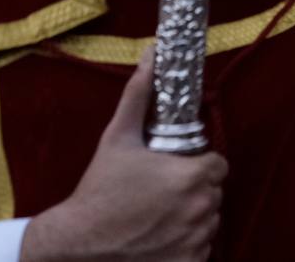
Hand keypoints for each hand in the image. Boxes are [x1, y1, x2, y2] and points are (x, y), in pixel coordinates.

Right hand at [20, 48, 228, 261]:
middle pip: (214, 193)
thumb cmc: (98, 189)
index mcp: (191, 176)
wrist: (76, 242)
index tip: (178, 169)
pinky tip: (161, 240)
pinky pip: (200, 251)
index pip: (218, 165)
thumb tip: (152, 53)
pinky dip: (187, 246)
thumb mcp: (118, 137)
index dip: (201, 165)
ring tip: (160, 216)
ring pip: (209, 222)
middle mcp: (201, 209)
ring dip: (193, 218)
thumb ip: (139, 94)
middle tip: (163, 192)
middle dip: (195, 190)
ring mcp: (195, 241)